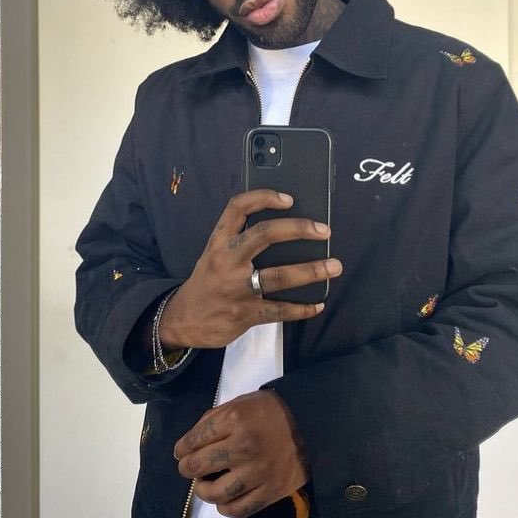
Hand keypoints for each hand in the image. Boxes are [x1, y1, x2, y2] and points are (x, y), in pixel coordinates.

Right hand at [159, 189, 341, 349]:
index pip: (238, 207)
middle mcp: (227, 260)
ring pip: (279, 275)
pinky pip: (280, 310)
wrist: (183, 320)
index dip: (264, 198)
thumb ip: (240, 242)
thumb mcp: (214, 254)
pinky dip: (302, 308)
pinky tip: (317, 304)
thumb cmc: (207, 282)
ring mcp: (237, 288)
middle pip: (265, 234)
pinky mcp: (245, 314)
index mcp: (218, 242)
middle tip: (324, 230)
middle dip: (299, 229)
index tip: (290, 199)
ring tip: (333, 266)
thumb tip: (287, 232)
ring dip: (311, 271)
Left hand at [174, 390, 308, 517]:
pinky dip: (225, 508)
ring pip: (216, 493)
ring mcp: (258, 472)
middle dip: (187, 468)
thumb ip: (214, 419)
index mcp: (235, 419)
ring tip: (204, 485)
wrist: (311, 424)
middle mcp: (244, 447)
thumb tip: (190, 443)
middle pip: (199, 466)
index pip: (195, 439)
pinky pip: (239, 509)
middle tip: (188, 468)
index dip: (182, 448)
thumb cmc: (271, 411)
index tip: (180, 452)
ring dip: (203, 491)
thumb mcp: (240, 403)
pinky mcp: (271, 492)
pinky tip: (223, 500)